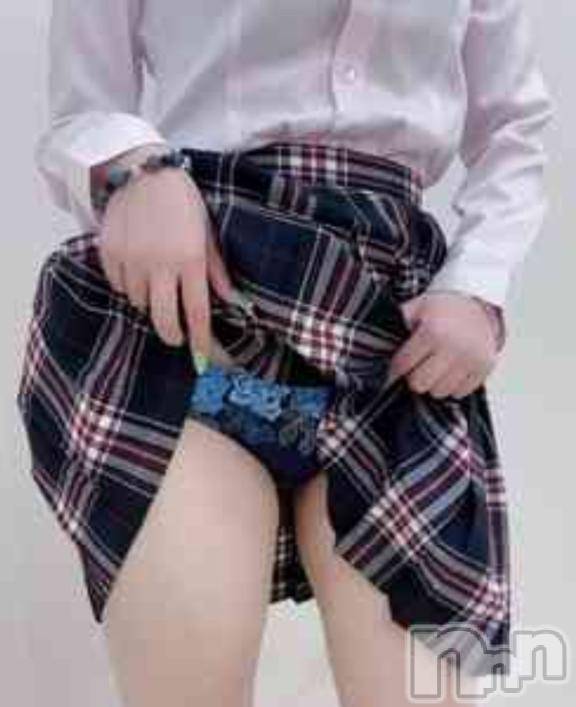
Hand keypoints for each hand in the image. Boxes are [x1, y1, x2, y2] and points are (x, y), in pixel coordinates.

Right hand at [97, 166, 235, 361]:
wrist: (143, 171)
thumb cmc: (183, 202)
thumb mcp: (207, 233)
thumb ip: (217, 271)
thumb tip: (234, 302)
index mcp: (190, 259)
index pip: (197, 312)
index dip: (200, 340)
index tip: (201, 359)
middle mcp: (159, 263)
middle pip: (163, 319)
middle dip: (171, 335)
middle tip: (176, 334)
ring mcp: (131, 259)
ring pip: (138, 303)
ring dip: (150, 302)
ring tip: (156, 283)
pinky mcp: (109, 253)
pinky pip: (117, 286)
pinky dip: (127, 286)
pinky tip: (136, 269)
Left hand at [386, 291, 502, 397]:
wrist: (477, 302)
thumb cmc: (441, 308)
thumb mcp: (415, 308)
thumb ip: (396, 325)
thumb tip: (374, 348)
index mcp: (433, 332)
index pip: (402, 366)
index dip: (395, 367)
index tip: (396, 366)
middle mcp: (454, 347)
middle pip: (420, 384)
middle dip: (414, 377)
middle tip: (417, 367)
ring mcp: (471, 359)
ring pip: (439, 392)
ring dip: (433, 383)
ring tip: (435, 368)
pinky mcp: (485, 367)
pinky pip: (460, 392)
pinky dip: (452, 386)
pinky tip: (450, 371)